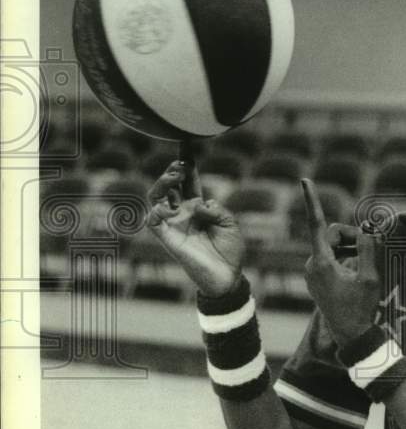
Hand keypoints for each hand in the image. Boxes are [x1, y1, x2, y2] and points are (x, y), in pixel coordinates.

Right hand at [146, 159, 242, 296]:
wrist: (227, 276)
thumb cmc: (229, 251)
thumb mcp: (229, 223)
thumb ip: (216, 209)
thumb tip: (199, 203)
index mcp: (198, 208)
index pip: (188, 183)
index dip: (186, 167)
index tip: (186, 152)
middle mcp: (183, 213)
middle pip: (169, 186)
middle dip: (172, 171)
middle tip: (181, 165)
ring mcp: (173, 225)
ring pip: (155, 198)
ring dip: (161, 184)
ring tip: (174, 176)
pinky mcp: (167, 238)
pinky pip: (152, 221)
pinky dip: (156, 211)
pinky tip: (169, 208)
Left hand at [301, 178, 380, 347]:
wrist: (351, 335)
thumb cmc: (361, 308)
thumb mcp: (370, 276)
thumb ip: (368, 248)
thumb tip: (366, 228)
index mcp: (321, 262)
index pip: (317, 224)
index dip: (312, 200)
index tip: (305, 181)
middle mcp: (312, 265)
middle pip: (331, 234)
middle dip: (351, 236)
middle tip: (370, 245)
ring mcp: (312, 272)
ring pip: (332, 246)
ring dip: (350, 248)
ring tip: (365, 265)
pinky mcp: (316, 278)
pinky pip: (331, 257)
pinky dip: (346, 257)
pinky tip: (358, 271)